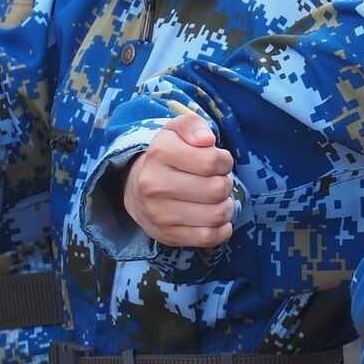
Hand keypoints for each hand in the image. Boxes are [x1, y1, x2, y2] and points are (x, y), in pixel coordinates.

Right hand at [121, 113, 235, 247]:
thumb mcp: (177, 130)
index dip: (224, 161)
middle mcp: (154, 185)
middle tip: (217, 181)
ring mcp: (159, 214)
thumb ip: (193, 125)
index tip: (219, 162)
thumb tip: (207, 141)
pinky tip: (216, 219)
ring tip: (216, 199)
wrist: (137, 189)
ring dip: (226, 206)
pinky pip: (209, 238)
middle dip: (225, 183)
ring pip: (217, 214)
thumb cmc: (168, 156)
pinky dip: (222, 229)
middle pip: (217, 189)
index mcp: (159, 153)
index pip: (212, 161)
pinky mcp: (168, 236)